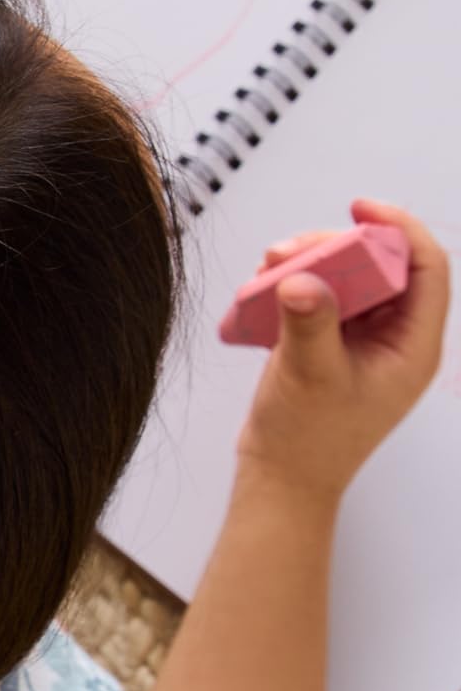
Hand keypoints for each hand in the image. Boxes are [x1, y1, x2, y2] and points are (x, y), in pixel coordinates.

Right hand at [233, 197, 449, 504]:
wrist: (280, 481)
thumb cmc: (307, 444)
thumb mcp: (311, 377)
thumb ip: (311, 323)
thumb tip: (303, 278)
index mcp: (412, 348)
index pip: (426, 269)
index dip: (399, 229)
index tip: (361, 209)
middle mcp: (395, 340)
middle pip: (381, 266)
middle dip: (336, 248)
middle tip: (291, 250)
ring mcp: (364, 342)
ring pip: (349, 278)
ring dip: (310, 265)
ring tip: (268, 268)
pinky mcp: (334, 344)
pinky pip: (324, 298)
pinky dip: (297, 287)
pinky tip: (265, 288)